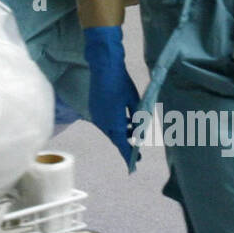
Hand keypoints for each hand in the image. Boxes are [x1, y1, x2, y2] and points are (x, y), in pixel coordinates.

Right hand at [83, 25, 139, 166]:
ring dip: (121, 133)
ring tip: (132, 134)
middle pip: (115, 138)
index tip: (134, 166)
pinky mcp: (94, 108)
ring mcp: (96, 115)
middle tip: (136, 153)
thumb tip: (139, 134)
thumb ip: (138, 120)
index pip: (122, 144)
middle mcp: (102, 122)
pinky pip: (105, 122)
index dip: (128, 155)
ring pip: (110, 130)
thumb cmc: (122, 83)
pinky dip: (115, 125)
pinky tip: (125, 121)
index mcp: (114, 122)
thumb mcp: (135, 102)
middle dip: (125, 145)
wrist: (103, 66)